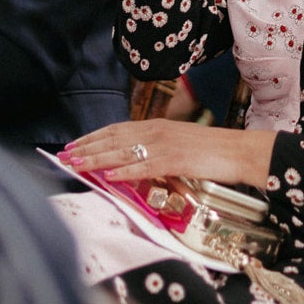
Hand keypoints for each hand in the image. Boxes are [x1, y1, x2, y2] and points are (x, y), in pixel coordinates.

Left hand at [59, 117, 274, 189]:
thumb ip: (155, 151)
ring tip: (76, 164)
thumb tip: (133, 162)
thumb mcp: (178, 146)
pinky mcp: (176, 160)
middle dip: (87, 147)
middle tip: (63, 155)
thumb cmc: (211, 151)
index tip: (74, 145)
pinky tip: (109, 177)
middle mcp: (157, 131)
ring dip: (97, 159)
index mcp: (157, 126)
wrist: (239, 150)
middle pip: (114, 139)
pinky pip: (145, 167)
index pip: (117, 130)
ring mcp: (166, 145)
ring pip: (124, 152)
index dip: (93, 137)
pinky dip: (125, 172)